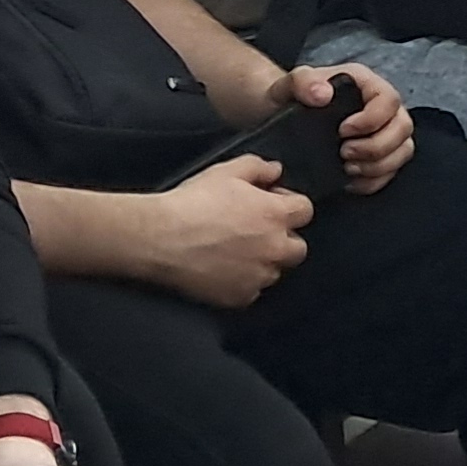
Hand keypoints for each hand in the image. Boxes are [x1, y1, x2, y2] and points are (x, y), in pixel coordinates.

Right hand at [141, 156, 315, 307]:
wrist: (161, 238)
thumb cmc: (194, 201)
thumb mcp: (227, 171)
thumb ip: (259, 168)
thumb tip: (276, 171)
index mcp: (276, 215)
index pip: (305, 211)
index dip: (289, 204)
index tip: (269, 202)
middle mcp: (274, 249)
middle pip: (298, 247)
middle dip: (283, 238)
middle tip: (257, 230)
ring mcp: (258, 276)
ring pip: (274, 271)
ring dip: (264, 261)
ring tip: (237, 251)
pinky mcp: (239, 297)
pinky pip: (252, 290)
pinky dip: (244, 281)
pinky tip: (223, 269)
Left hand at [286, 58, 415, 194]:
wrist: (282, 120)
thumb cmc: (290, 98)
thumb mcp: (289, 85)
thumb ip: (303, 82)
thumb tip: (324, 95)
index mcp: (366, 83)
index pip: (389, 100)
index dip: (372, 120)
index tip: (342, 131)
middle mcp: (382, 106)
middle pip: (403, 127)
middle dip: (376, 147)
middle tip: (344, 154)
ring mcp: (384, 131)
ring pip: (403, 150)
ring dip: (377, 166)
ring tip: (347, 168)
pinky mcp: (380, 155)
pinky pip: (392, 171)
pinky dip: (373, 181)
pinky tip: (349, 180)